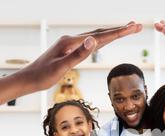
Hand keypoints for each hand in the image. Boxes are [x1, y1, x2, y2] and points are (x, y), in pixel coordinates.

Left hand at [18, 22, 142, 92]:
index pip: (100, 37)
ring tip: (127, 29)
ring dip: (112, 33)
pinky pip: (89, 43)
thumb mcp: (61, 68)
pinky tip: (105, 40)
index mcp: (71, 42)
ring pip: (96, 36)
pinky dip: (102, 40)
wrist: (27, 79)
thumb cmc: (42, 76)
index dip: (118, 32)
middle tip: (137, 26)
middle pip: (100, 33)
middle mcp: (72, 40)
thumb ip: (78, 55)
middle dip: (120, 30)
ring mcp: (70, 44)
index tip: (133, 27)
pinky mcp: (69, 50)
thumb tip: (93, 40)